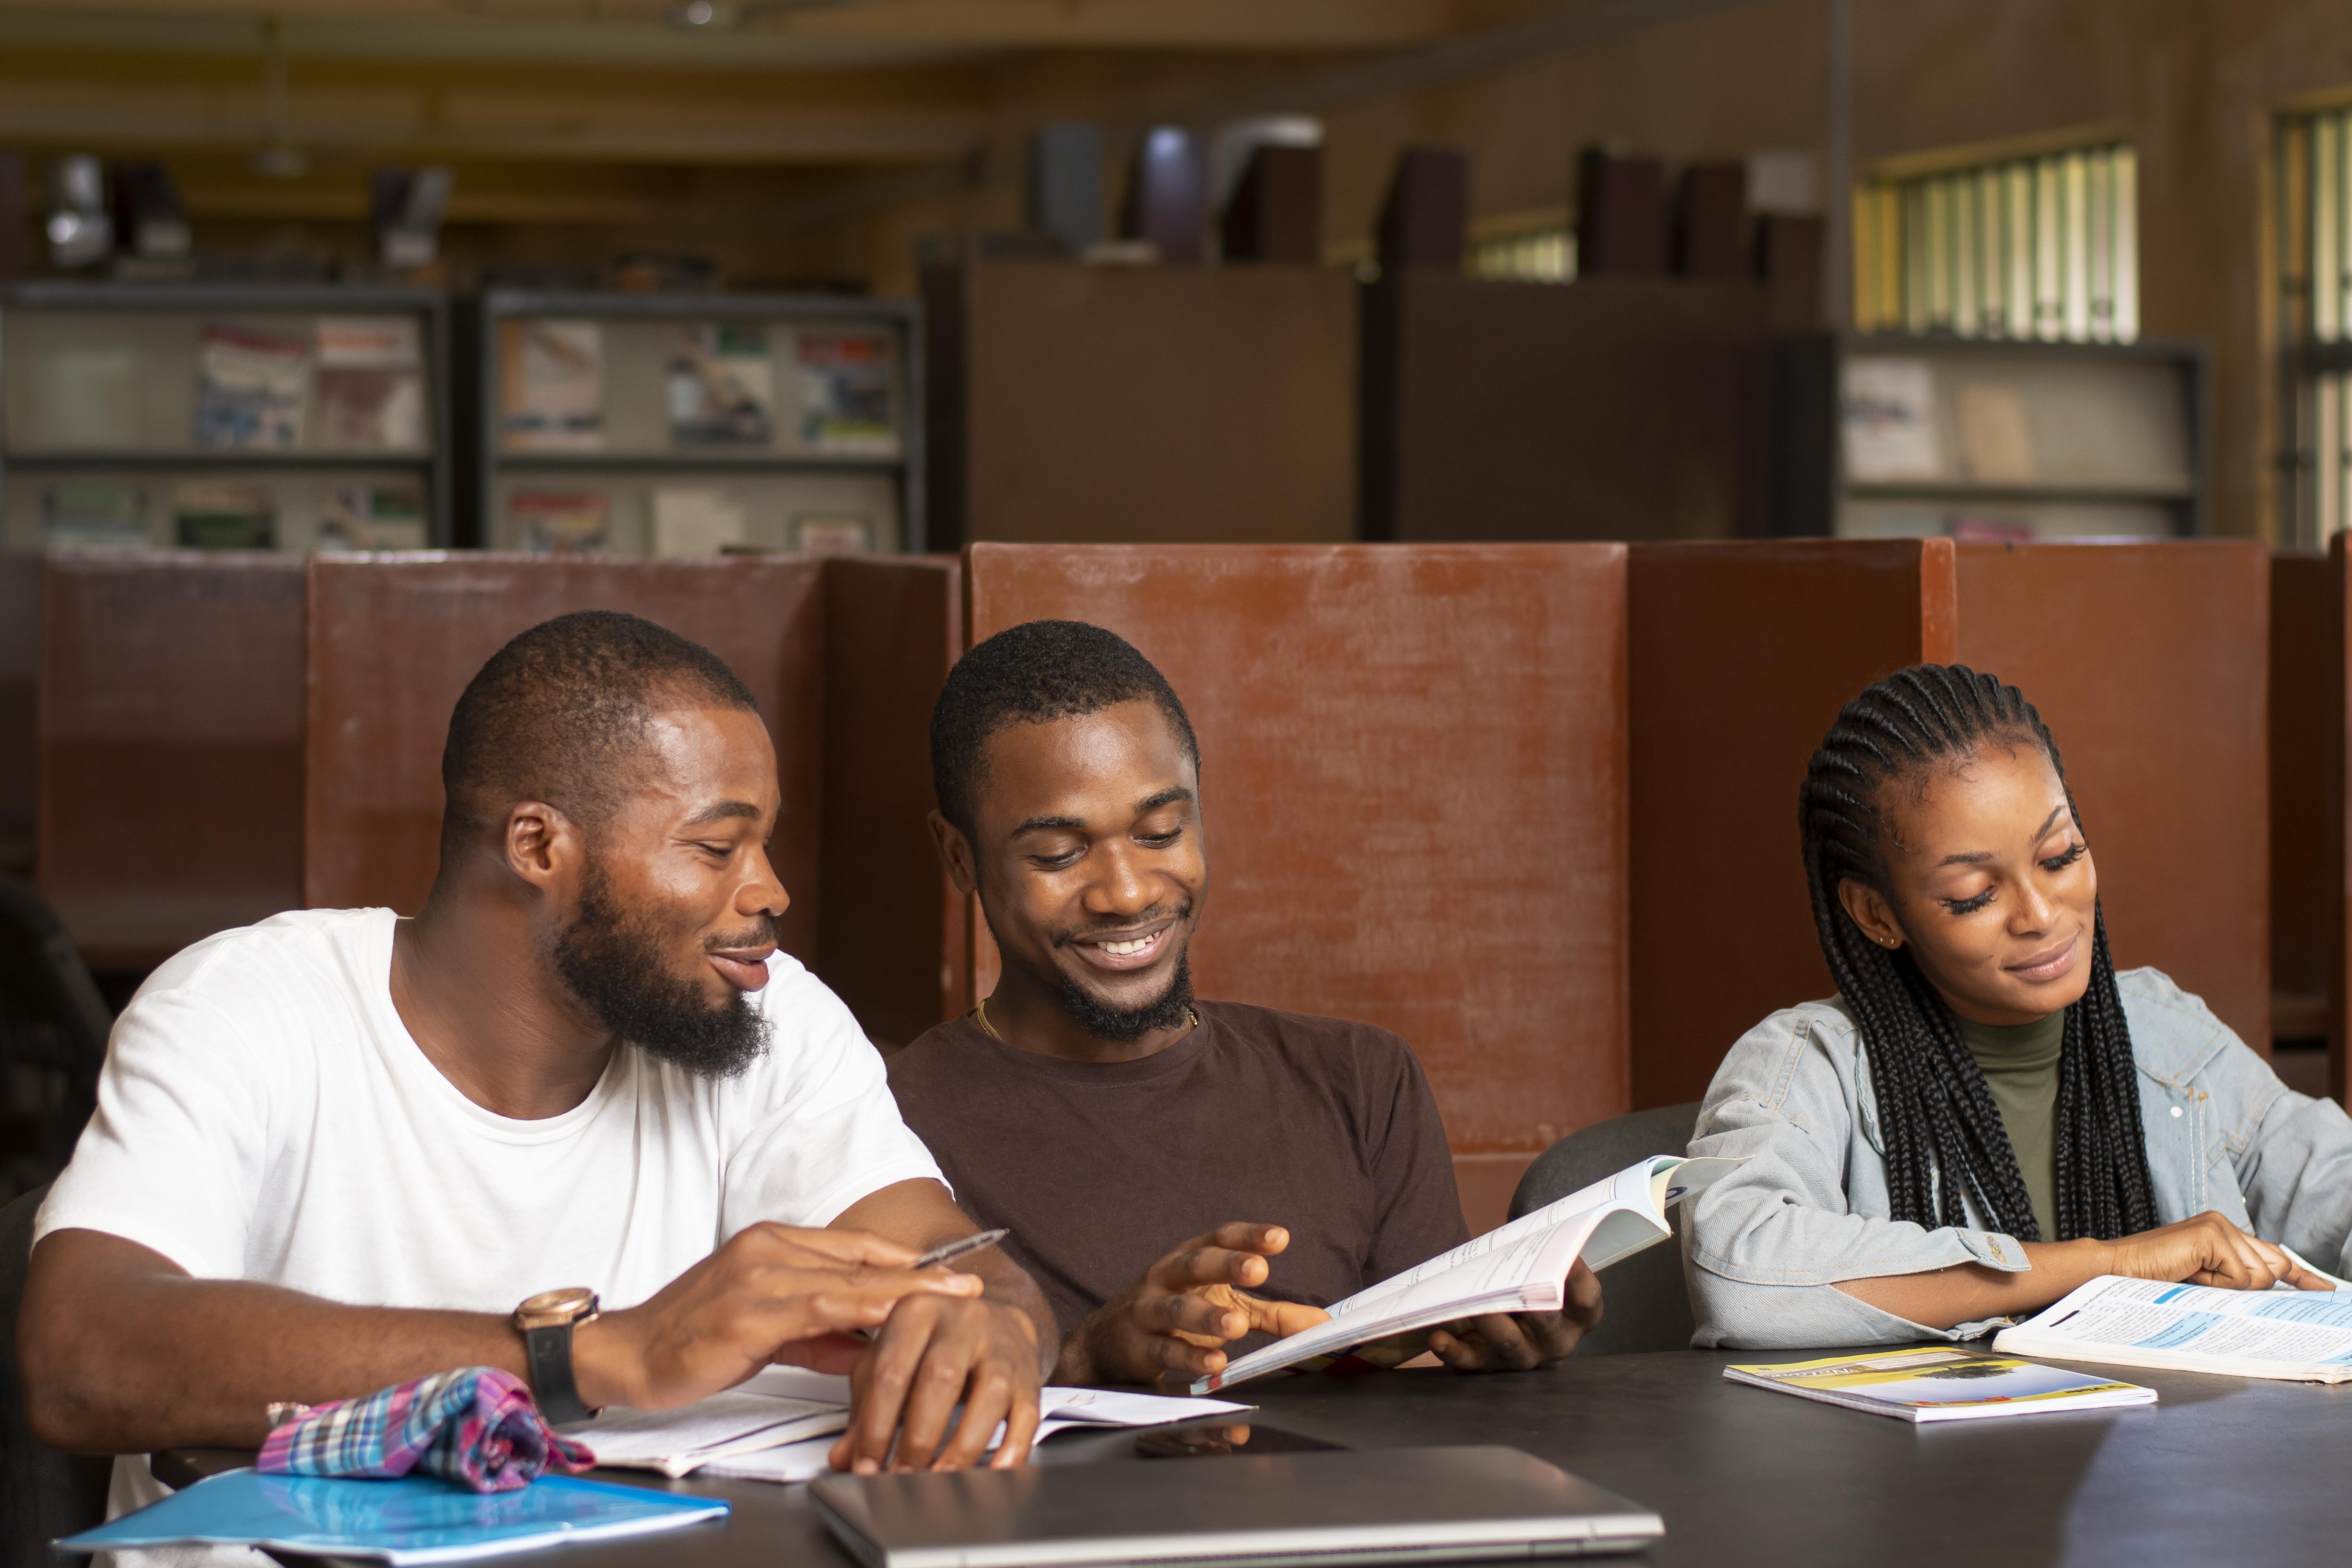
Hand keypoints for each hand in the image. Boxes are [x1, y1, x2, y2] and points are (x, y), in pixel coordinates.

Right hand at [573, 1223, 981, 1410]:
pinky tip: (893, 1313)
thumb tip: (866, 1348)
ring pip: (846, 1279)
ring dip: (904, 1288)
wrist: (630, 1355)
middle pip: (860, 1259)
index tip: (949, 1269)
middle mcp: (767, 1249)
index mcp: (771, 1244)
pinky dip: (860, 1308)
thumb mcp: (768, 1332)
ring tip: (950, 1297)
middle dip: (920, 1272)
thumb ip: (819, 1335)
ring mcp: (756, 1276)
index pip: (853, 1246)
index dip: (904, 1257)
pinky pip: (816, 1307)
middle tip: (970, 1281)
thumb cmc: (695, 1340)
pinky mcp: (747, 1310)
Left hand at [828, 1294, 1042, 1473]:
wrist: (993, 1318)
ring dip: (962, 1445)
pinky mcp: (1028, 1372)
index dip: (875, 1425)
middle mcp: (961, 1319)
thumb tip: (843, 1458)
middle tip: (901, 1477)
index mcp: (916, 1311)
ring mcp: (1000, 1344)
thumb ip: (864, 1408)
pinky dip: (1014, 1444)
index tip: (866, 1466)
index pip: (890, 1370)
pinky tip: (995, 1470)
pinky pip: (1028, 1409)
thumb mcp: (888, 1361)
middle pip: (939, 1378)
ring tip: (940, 1478)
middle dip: (918, 1438)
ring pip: (989, 1392)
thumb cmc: (931, 1343)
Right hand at [1058, 1224, 1330, 1385]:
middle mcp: (1166, 1278)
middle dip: (1226, 1264)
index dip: (1248, 1236)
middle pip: (1195, 1264)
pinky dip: (1190, 1359)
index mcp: (1190, 1258)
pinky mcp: (1138, 1346)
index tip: (1280, 1237)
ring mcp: (1147, 1311)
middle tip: (1259, 1270)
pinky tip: (1215, 1365)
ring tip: (1236, 1327)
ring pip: (1176, 1310)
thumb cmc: (1176, 1316)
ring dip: (1206, 1318)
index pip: (1219, 1238)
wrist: (1105, 1343)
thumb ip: (1272, 1314)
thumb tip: (1322, 1323)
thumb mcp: (1223, 1305)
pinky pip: (1165, 1352)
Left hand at [1427, 1260, 1604, 1370]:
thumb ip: (1539, 1255)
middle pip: (1547, 1323)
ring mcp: (1525, 1356)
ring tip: (1471, 1305)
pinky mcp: (1490, 1365)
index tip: (1562, 1254)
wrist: (1506, 1307)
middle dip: (1528, 1300)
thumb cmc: (1527, 1279)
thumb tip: (1530, 1236)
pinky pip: (1473, 1362)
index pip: (1587, 1298)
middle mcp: (1556, 1340)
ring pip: (1509, 1343)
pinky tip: (1437, 1338)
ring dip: (1489, 1323)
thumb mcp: (1538, 1268)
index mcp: (1578, 1315)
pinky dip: (1454, 1351)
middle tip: (1509, 1281)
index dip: (1577, 1277)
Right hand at [2103, 1212, 2334, 1290]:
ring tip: (2192, 1276)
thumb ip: (2236, 1279)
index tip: (2325, 1289)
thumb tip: (2274, 1287)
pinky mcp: (2211, 1234)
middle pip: (2272, 1268)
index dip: (2301, 1275)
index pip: (2272, 1254)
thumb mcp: (2205, 1281)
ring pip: (2259, 1276)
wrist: (2115, 1270)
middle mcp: (2224, 1223)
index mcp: (2222, 1233)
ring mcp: (2218, 1225)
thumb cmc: (2153, 1280)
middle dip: (2249, 1287)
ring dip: (2227, 1288)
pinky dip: (2217, 1284)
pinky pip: (2241, 1277)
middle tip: (2205, 1281)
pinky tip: (2190, 1273)